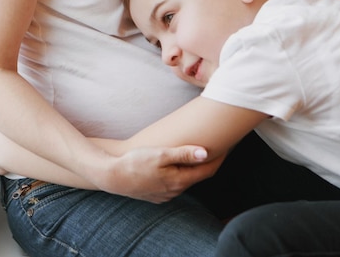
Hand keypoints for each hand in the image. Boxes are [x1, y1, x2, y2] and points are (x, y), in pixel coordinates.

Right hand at [95, 146, 222, 203]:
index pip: (207, 171)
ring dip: (192, 168)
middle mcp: (175, 191)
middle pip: (198, 176)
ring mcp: (165, 195)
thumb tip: (205, 152)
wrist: (111, 176)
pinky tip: (175, 165)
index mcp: (179, 180)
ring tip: (196, 153)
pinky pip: (173, 184)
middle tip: (215, 146)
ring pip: (185, 180)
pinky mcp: (156, 195)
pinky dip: (180, 174)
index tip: (227, 145)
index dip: (219, 158)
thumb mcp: (160, 154)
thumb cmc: (135, 162)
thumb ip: (183, 154)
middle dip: (207, 162)